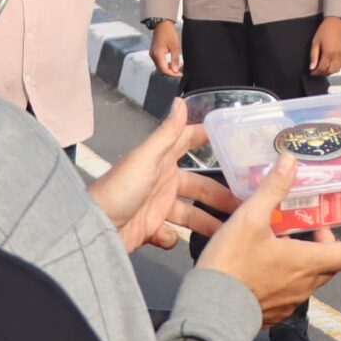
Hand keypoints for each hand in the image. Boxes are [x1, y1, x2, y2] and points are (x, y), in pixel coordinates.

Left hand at [86, 100, 236, 253]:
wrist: (96, 227)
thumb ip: (166, 132)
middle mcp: (162, 181)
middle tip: (245, 200)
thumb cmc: (119, 189)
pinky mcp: (151, 229)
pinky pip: (170, 235)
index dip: (208, 137)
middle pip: (199, 185)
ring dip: (207, 222)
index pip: (188, 142)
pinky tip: (170, 239)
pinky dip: (172, 239)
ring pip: (191, 213)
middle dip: (220, 193)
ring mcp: (157, 206)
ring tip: (227, 230)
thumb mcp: (146, 158)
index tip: (233, 136)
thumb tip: (180, 101)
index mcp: (161, 160)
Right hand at [150, 22, 182, 77]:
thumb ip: (175, 59)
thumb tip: (175, 70)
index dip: (173, 74)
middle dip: (171, 72)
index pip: (164, 70)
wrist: (162, 24)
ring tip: (178, 64)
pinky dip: (166, 64)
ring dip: (169, 68)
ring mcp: (152, 54)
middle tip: (180, 69)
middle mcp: (153, 56)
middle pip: (161, 70)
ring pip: (160, 67)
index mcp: (158, 55)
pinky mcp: (153, 53)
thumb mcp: (175, 47)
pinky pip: (159, 62)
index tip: (181, 74)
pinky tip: (172, 61)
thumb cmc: (169, 33)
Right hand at [197, 153, 340, 324]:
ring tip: (285, 241)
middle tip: (314, 226)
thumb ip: (272, 189)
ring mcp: (291, 302)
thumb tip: (290, 160)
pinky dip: (289, 275)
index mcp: (308, 262)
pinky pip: (292, 291)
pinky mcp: (275, 312)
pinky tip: (267, 265)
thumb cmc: (233, 264)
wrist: (210, 311)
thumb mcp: (249, 219)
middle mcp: (306, 285)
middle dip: (328, 244)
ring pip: (311, 277)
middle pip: (331, 263)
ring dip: (308, 259)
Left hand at [309, 16, 340, 76]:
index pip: (322, 68)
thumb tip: (312, 67)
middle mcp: (337, 56)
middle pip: (330, 71)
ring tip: (324, 67)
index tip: (312, 72)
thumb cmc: (324, 30)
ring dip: (330, 70)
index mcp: (328, 53)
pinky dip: (337, 66)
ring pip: (337, 69)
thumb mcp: (315, 41)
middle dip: (323, 73)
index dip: (316, 72)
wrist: (337, 21)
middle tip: (317, 71)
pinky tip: (332, 63)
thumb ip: (314, 55)